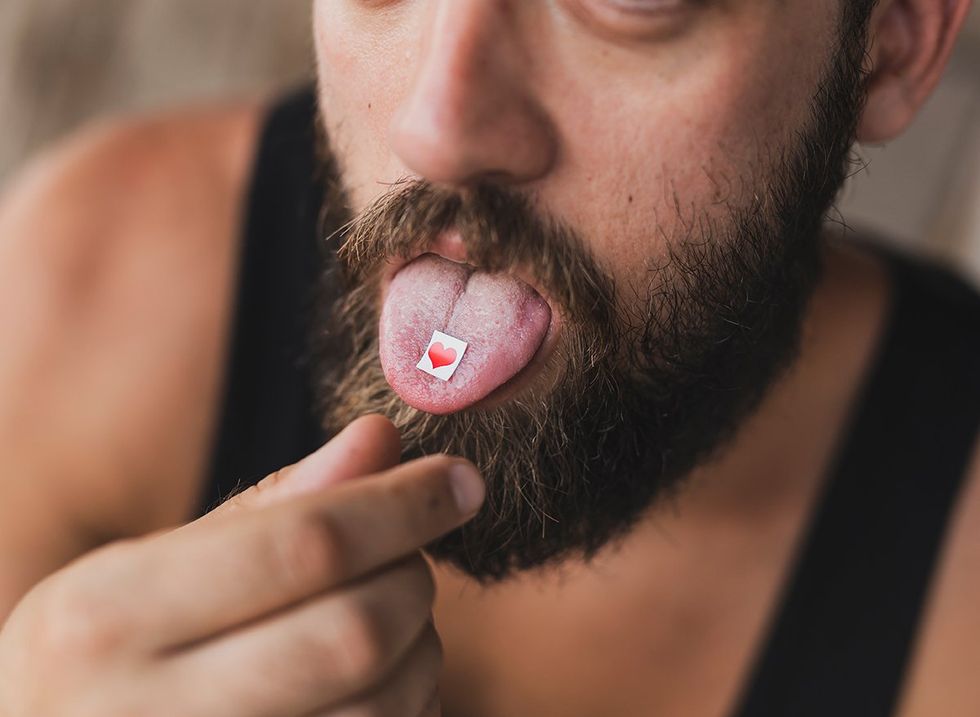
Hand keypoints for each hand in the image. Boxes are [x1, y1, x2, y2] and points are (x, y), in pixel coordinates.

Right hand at [0, 415, 483, 716]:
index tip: (459, 479)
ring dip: (422, 649)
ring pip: (383, 704)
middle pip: (357, 631)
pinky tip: (382, 681)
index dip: (403, 504)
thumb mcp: (148, 569)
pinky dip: (411, 705)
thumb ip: (271, 507)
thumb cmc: (99, 655)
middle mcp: (145, 711)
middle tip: (412, 554)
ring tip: (390, 621)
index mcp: (108, 615)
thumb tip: (380, 438)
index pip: (303, 544)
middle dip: (414, 577)